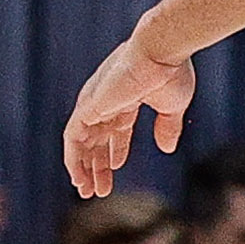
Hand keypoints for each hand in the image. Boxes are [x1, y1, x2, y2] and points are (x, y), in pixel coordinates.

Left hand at [64, 37, 197, 197]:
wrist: (161, 51)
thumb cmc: (170, 72)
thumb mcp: (172, 106)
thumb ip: (167, 127)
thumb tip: (167, 149)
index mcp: (127, 99)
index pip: (115, 129)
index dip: (115, 151)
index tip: (116, 169)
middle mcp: (107, 102)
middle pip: (97, 140)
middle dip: (98, 166)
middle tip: (99, 191)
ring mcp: (95, 104)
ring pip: (81, 143)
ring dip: (83, 169)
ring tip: (88, 192)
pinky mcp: (88, 107)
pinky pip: (72, 138)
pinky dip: (73, 159)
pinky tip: (78, 177)